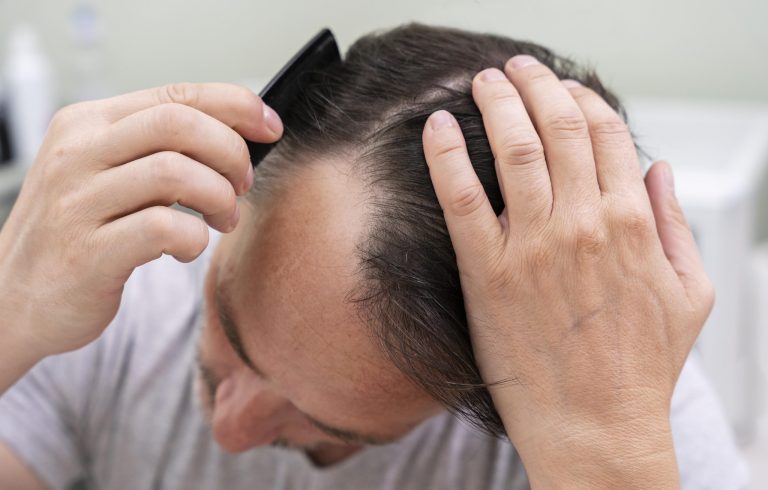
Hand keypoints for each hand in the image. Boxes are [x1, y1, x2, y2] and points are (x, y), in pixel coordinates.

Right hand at [0, 83, 281, 358]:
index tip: (269, 126)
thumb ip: (155, 150)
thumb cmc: (76, 233)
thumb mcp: (104, 174)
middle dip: (231, 152)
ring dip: (219, 197)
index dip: (235, 105)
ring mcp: (77, 202)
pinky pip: (164, 228)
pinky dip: (194, 238)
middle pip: (180, 123)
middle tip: (242, 185)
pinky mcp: (87, 252)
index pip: (176, 94)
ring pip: (176, 172)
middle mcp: (78, 153)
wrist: (14, 299)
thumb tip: (237, 136)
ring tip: (221, 219)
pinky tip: (187, 248)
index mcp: (87, 123)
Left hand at [422, 56, 711, 487]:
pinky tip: (437, 128)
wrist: (596, 428)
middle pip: (559, 127)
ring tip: (481, 81)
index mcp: (632, 223)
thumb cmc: (640, 368)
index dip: (583, 99)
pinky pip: (462, 199)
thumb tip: (658, 171)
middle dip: (536, 84)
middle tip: (515, 68)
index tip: (563, 89)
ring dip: (496, 104)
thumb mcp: (690, 294)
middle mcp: (583, 224)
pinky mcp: (488, 274)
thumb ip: (676, 226)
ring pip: (514, 150)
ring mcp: (533, 247)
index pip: (607, 134)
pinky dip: (446, 156)